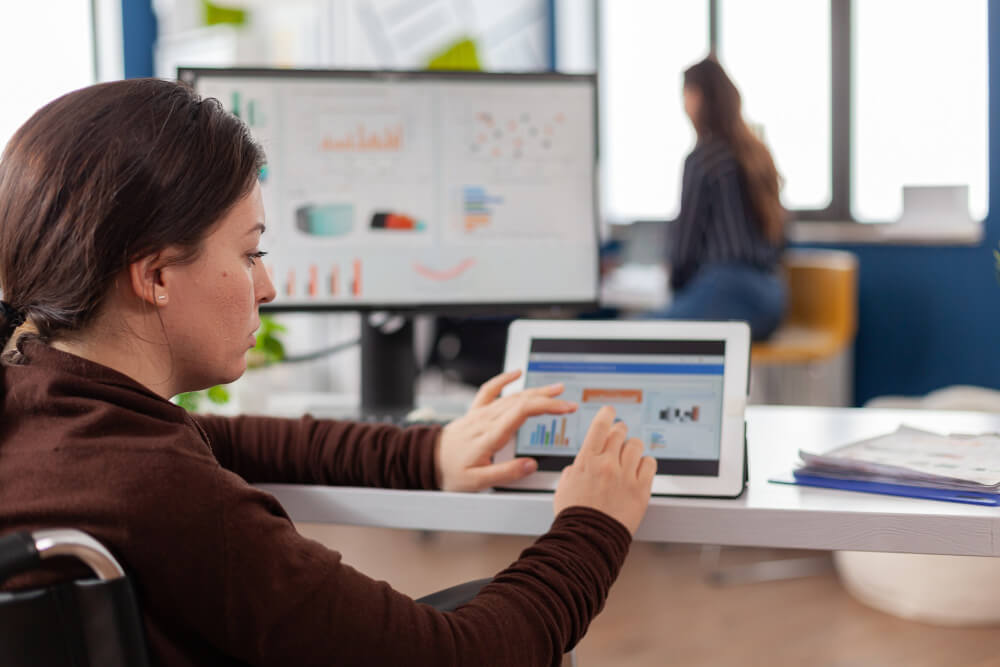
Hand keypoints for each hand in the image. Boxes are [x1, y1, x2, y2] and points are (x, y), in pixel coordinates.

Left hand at [435, 370, 576, 491]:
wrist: (426, 461)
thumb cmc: (450, 472)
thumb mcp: (478, 482)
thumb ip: (506, 473)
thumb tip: (530, 465)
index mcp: (490, 435)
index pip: (523, 412)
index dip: (547, 406)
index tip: (565, 408)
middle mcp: (486, 419)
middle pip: (522, 401)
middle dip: (548, 399)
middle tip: (569, 402)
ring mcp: (481, 414)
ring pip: (512, 396)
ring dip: (535, 390)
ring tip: (556, 389)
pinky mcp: (475, 413)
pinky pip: (489, 390)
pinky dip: (503, 379)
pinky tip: (516, 373)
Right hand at [553, 405, 654, 534]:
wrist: (588, 539)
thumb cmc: (575, 516)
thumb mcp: (564, 486)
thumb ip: (574, 470)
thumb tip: (580, 465)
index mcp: (587, 460)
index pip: (600, 425)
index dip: (607, 414)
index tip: (610, 411)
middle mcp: (607, 464)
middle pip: (620, 432)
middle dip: (619, 432)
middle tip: (619, 437)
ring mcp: (626, 476)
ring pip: (636, 445)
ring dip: (632, 447)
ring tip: (629, 456)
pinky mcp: (641, 489)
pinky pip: (650, 463)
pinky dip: (646, 463)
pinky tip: (640, 469)